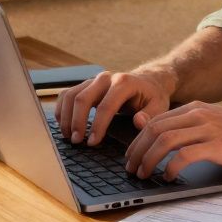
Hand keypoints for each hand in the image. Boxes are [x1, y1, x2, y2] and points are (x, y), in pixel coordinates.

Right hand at [55, 70, 171, 145]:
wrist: (148, 82)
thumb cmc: (153, 97)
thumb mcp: (159, 106)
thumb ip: (150, 115)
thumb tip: (138, 121)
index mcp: (124, 82)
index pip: (105, 105)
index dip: (97, 126)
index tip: (92, 143)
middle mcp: (106, 78)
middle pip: (83, 98)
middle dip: (77, 121)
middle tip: (77, 142)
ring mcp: (94, 80)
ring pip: (71, 95)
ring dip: (66, 117)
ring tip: (69, 137)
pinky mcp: (86, 85)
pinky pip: (67, 94)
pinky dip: (62, 109)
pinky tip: (64, 125)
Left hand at [123, 102, 221, 180]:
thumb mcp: (213, 123)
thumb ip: (188, 125)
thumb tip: (158, 129)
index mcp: (196, 108)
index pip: (156, 121)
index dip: (138, 139)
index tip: (132, 156)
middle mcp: (198, 114)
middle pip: (155, 129)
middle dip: (138, 150)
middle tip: (131, 167)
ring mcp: (208, 128)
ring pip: (165, 140)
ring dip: (149, 159)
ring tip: (144, 174)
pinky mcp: (217, 145)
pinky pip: (184, 155)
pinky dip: (171, 167)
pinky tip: (168, 176)